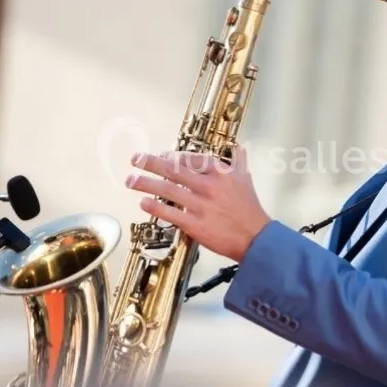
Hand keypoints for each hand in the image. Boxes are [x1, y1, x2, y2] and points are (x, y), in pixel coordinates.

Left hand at [126, 148, 270, 261]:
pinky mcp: (195, 224)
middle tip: (135, 159)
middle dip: (150, 162)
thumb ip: (239, 161)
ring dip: (146, 183)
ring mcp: (201, 205)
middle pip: (173, 169)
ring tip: (131, 179)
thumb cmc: (249, 209)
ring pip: (168, 189)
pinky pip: (170, 213)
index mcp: (220, 172)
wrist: (255, 238)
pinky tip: (143, 202)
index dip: (172, 155)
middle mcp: (208, 186)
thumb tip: (238, 148)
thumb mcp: (246, 179)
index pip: (190, 158)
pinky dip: (154, 207)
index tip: (162, 154)